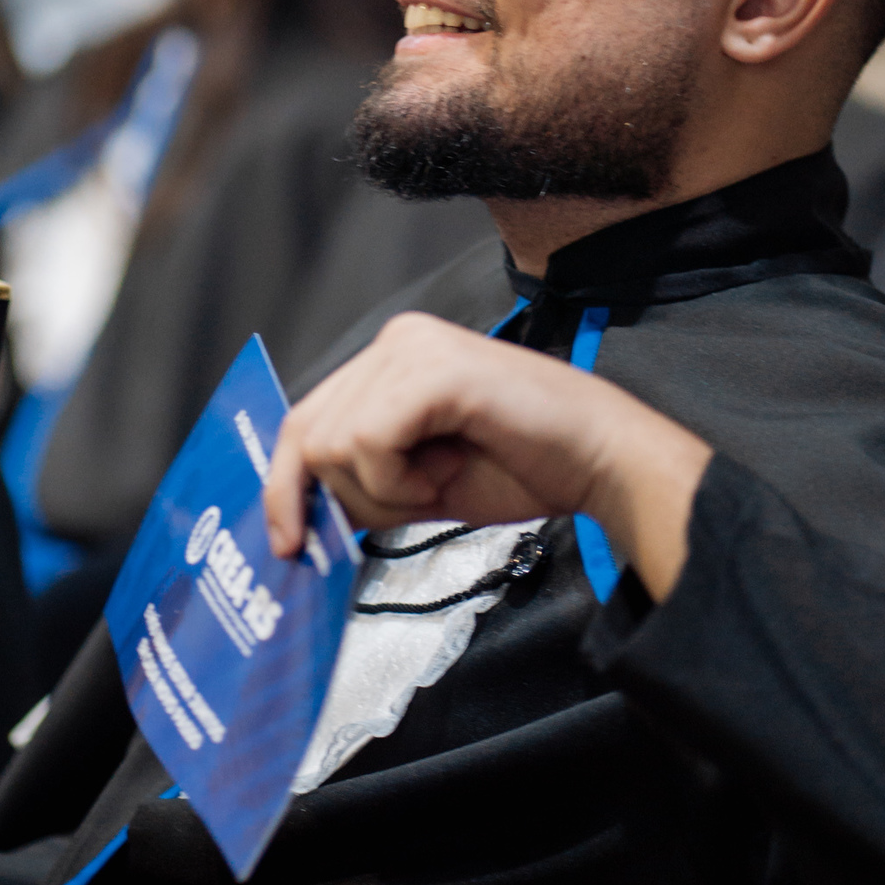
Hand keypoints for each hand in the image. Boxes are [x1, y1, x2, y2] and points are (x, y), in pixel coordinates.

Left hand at [265, 313, 711, 599]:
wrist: (599, 460)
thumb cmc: (523, 467)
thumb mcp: (419, 481)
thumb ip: (362, 483)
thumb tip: (300, 517)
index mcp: (390, 360)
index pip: (304, 420)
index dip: (284, 486)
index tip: (288, 543)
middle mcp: (395, 341)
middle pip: (308, 434)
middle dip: (344, 497)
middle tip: (406, 508)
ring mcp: (412, 348)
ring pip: (333, 444)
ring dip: (385, 490)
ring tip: (442, 478)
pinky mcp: (432, 368)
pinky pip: (369, 441)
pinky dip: (401, 480)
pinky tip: (447, 472)